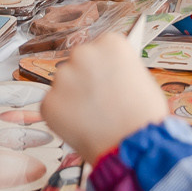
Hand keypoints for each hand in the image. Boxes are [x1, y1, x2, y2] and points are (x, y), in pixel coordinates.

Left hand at [42, 15, 167, 162]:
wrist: (131, 146)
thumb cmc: (143, 117)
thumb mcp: (142, 79)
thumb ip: (120, 69)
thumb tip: (109, 73)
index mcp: (110, 43)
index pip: (100, 47)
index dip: (104, 67)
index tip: (107, 79)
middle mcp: (83, 54)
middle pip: (79, 62)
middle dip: (85, 79)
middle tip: (100, 101)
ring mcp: (63, 77)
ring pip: (64, 84)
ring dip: (72, 97)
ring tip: (93, 117)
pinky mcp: (48, 101)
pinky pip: (52, 105)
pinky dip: (62, 116)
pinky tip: (80, 126)